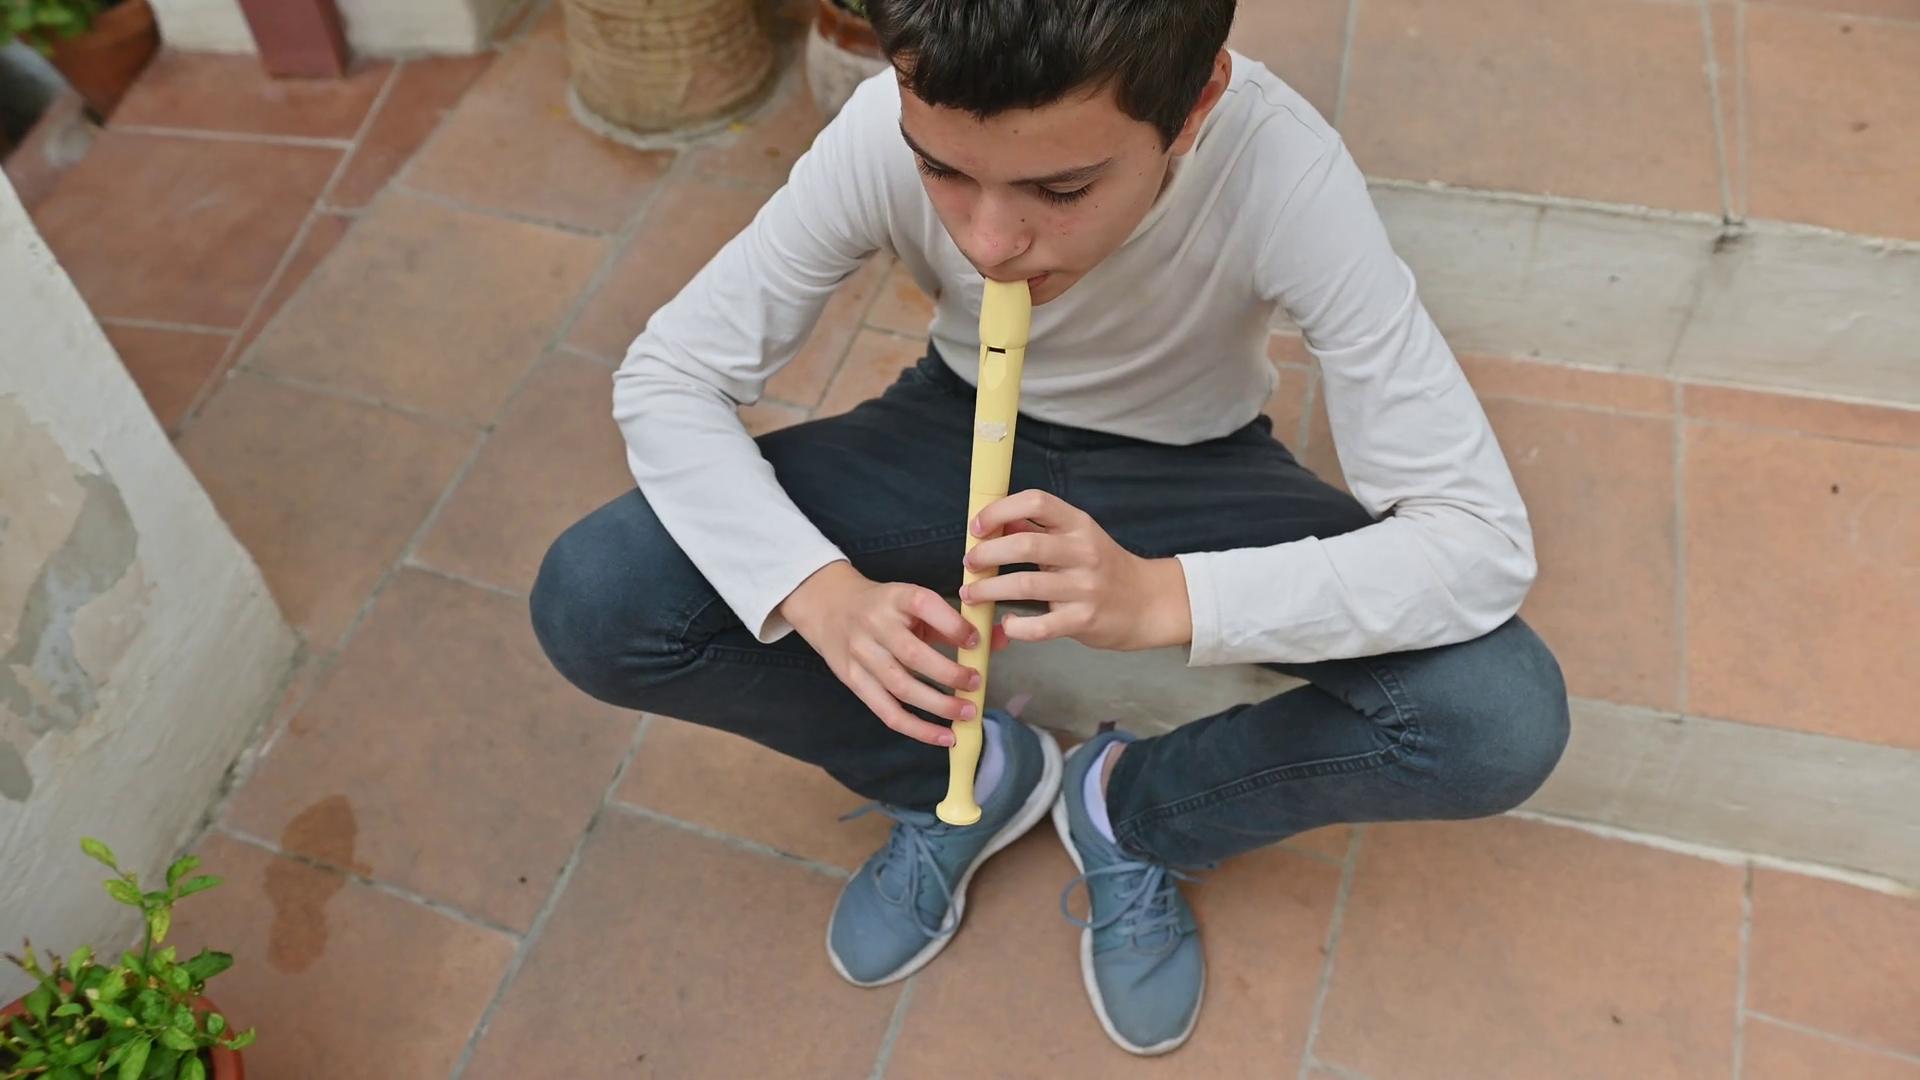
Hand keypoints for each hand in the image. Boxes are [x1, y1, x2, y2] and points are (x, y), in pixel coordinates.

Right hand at [781, 561, 1008, 746]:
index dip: (953, 625)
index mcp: (896, 596)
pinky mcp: (854, 681)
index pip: (924, 605)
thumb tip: (1000, 639)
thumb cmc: (886, 607)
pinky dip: (918, 729)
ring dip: (938, 706)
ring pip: (901, 687)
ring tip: (968, 714)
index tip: (976, 642)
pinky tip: (944, 737)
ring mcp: (861, 655)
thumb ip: (957, 622)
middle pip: (912, 654)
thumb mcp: (916, 603)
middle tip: (977, 685)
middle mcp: (874, 624)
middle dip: (949, 673)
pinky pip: (887, 712)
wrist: (829, 607)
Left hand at [960, 490, 1192, 651]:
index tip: (977, 527)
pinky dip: (1017, 626)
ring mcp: (1085, 587)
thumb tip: (996, 522)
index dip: (1000, 510)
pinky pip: (1041, 626)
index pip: (1036, 502)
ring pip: (1026, 585)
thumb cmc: (1105, 569)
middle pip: (1025, 543)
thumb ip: (1040, 529)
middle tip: (970, 563)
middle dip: (986, 553)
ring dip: (990, 590)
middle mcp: (1083, 551)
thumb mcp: (1079, 538)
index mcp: (1079, 525)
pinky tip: (1007, 623)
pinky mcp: (1084, 620)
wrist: (1148, 603)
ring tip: (972, 594)